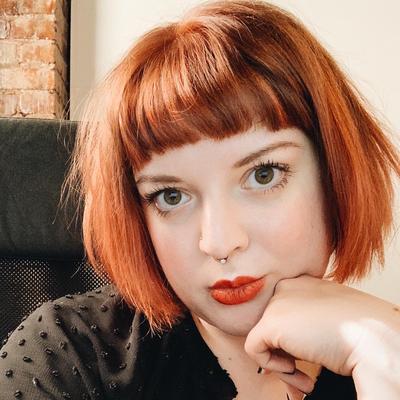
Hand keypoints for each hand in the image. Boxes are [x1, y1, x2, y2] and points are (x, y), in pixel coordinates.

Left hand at [244, 274, 388, 394]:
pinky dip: (273, 366)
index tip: (303, 356)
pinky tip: (297, 371)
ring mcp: (276, 303)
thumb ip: (305, 319)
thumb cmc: (357, 329)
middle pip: (270, 325)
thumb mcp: (327, 315)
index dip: (290, 339)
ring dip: (281, 363)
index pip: (282, 312)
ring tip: (302, 375)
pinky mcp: (269, 323)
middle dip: (284, 352)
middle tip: (302, 371)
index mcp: (300, 283)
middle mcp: (285, 287)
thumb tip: (291, 339)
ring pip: (262, 338)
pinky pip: (254, 350)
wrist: (371, 334)